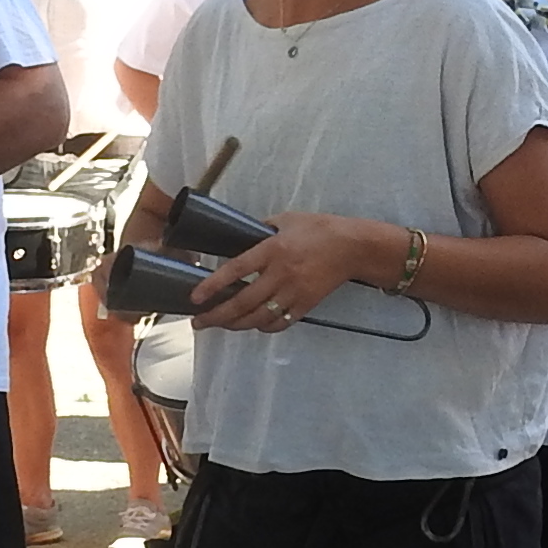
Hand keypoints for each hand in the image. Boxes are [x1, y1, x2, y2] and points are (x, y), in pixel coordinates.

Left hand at [187, 210, 375, 332]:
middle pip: (242, 302)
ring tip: (220, 325)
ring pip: (258, 317)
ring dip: (235, 325)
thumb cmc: (320, 229)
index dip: (213, 286)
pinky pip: (279, 323)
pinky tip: (252, 325)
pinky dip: (263, 327)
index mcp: (272, 249)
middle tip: (199, 322)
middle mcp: (280, 274)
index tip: (195, 297)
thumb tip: (242, 238)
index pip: (235, 270)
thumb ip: (262, 230)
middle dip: (217, 316)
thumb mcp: (287, 219)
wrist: (352, 247)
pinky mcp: (305, 305)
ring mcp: (293, 292)